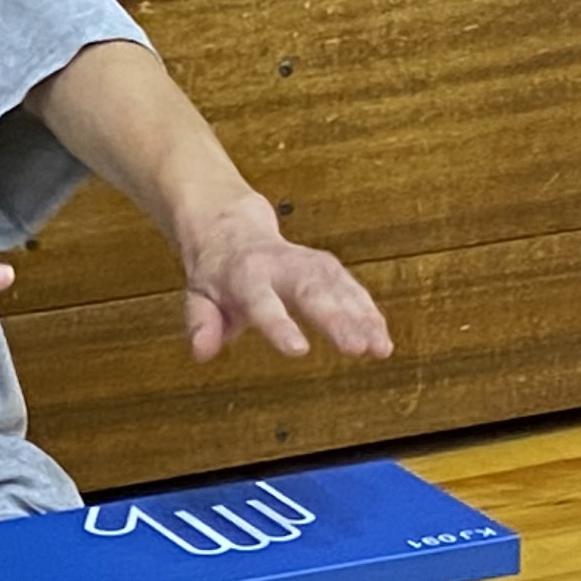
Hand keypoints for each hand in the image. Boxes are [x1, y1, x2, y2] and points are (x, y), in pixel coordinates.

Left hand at [177, 197, 391, 364]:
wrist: (233, 229)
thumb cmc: (217, 274)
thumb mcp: (198, 297)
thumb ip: (201, 324)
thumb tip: (201, 351)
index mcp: (245, 275)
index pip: (263, 302)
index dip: (280, 325)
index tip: (299, 351)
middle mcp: (282, 265)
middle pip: (312, 290)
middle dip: (337, 319)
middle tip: (357, 349)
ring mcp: (308, 263)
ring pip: (339, 286)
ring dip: (363, 317)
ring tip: (380, 348)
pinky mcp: (327, 267)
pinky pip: (352, 288)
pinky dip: (369, 312)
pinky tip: (382, 338)